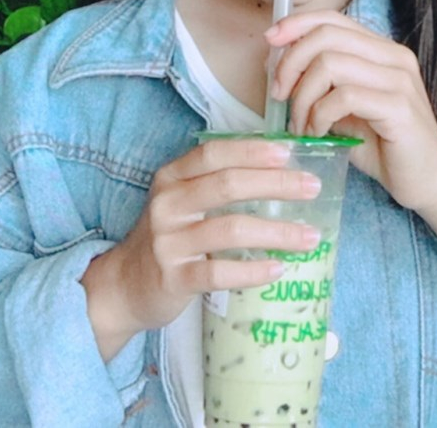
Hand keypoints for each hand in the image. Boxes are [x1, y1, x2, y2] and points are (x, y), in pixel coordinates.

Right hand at [96, 137, 322, 338]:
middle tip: (312, 188)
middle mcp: (167, 204)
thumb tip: (280, 170)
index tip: (288, 153)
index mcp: (171, 178)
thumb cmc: (169, 238)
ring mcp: (168, 242)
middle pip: (227, 184)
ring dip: (276, 232)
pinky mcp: (173, 278)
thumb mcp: (182, 202)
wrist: (124, 286)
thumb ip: (216, 183)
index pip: (214, 153)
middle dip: (276, 184)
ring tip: (309, 237)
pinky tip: (278, 269)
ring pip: (230, 229)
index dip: (252, 151)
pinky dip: (253, 271)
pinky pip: (219, 272)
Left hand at [266, 11, 436, 212]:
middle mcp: (394, 57)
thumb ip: (322, 85)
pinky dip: (319, 115)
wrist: (431, 183)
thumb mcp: (346, 109)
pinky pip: (343, 97)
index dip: (296, 25)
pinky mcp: (399, 108)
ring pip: (330, 64)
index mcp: (383, 51)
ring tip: (300, 125)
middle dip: (291, 63)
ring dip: (302, 97)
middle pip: (326, 36)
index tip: (269, 42)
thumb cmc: (386, 148)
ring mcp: (399, 80)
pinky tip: (318, 133)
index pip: (333, 19)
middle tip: (279, 96)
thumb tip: (278, 67)